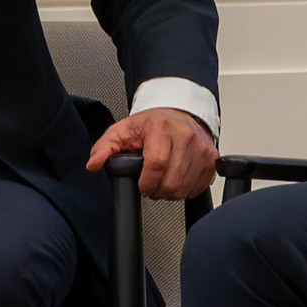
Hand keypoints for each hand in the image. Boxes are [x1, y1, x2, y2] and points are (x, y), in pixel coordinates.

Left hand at [88, 106, 218, 201]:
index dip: (147, 183)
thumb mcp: (122, 131)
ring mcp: (202, 148)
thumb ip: (104, 148)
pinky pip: (198, 188)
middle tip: (151, 183)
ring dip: (170, 192)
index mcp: (161, 127)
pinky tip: (177, 178)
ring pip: (184, 188)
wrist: (180, 114)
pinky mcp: (212, 159)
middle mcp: (185, 136)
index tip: (142, 185)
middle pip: (171, 182)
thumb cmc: (152, 124)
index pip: (156, 165)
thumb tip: (94, 164)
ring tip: (163, 180)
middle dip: (157, 190)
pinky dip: (185, 189)